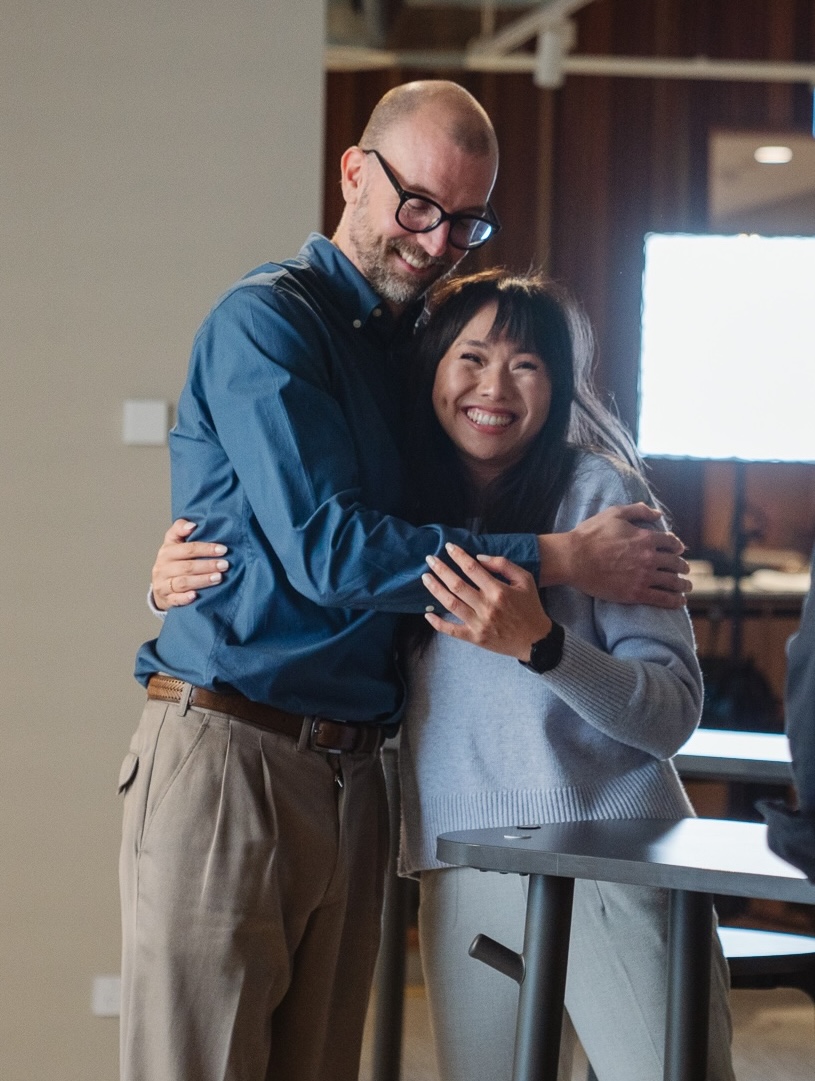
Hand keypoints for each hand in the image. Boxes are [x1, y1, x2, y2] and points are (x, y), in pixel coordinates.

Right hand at [151, 519, 228, 610]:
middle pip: (187, 566)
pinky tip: (196, 596)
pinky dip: (185, 598)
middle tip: (225, 565)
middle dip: (208, 565)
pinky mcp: (166, 599)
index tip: (223, 550)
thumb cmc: (173, 562)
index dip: (206, 549)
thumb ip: (180, 529)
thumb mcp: (173, 543)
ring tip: (218, 578)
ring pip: (183, 582)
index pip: (188, 549)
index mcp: (166, 552)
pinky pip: (175, 599)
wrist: (160, 587)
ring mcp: (163, 584)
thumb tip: (192, 524)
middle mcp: (163, 568)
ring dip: (202, 580)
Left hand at [421, 543, 551, 659]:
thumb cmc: (530, 607)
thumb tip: (478, 558)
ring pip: (451, 604)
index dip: (458, 556)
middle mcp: (486, 606)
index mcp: (498, 591)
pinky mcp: (475, 638)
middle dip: (441, 570)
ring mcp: (479, 624)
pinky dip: (438, 623)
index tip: (448, 547)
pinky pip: (452, 631)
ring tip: (425, 578)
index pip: (472, 569)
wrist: (536, 640)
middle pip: (457, 585)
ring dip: (435, 590)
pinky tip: (427, 614)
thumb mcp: (525, 580)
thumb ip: (503, 565)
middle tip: (430, 559)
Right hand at [538, 503, 689, 607]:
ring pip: (672, 582)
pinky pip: (662, 599)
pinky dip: (674, 601)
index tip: (679, 550)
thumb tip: (657, 513)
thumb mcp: (614, 514)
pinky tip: (680, 602)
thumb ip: (638, 510)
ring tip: (686, 586)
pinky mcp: (635, 594)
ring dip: (683, 584)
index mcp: (645, 538)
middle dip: (682, 566)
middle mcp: (648, 558)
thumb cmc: (590, 535)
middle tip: (685, 570)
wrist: (573, 559)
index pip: (671, 542)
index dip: (677, 546)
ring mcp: (643, 577)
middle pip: (675, 563)